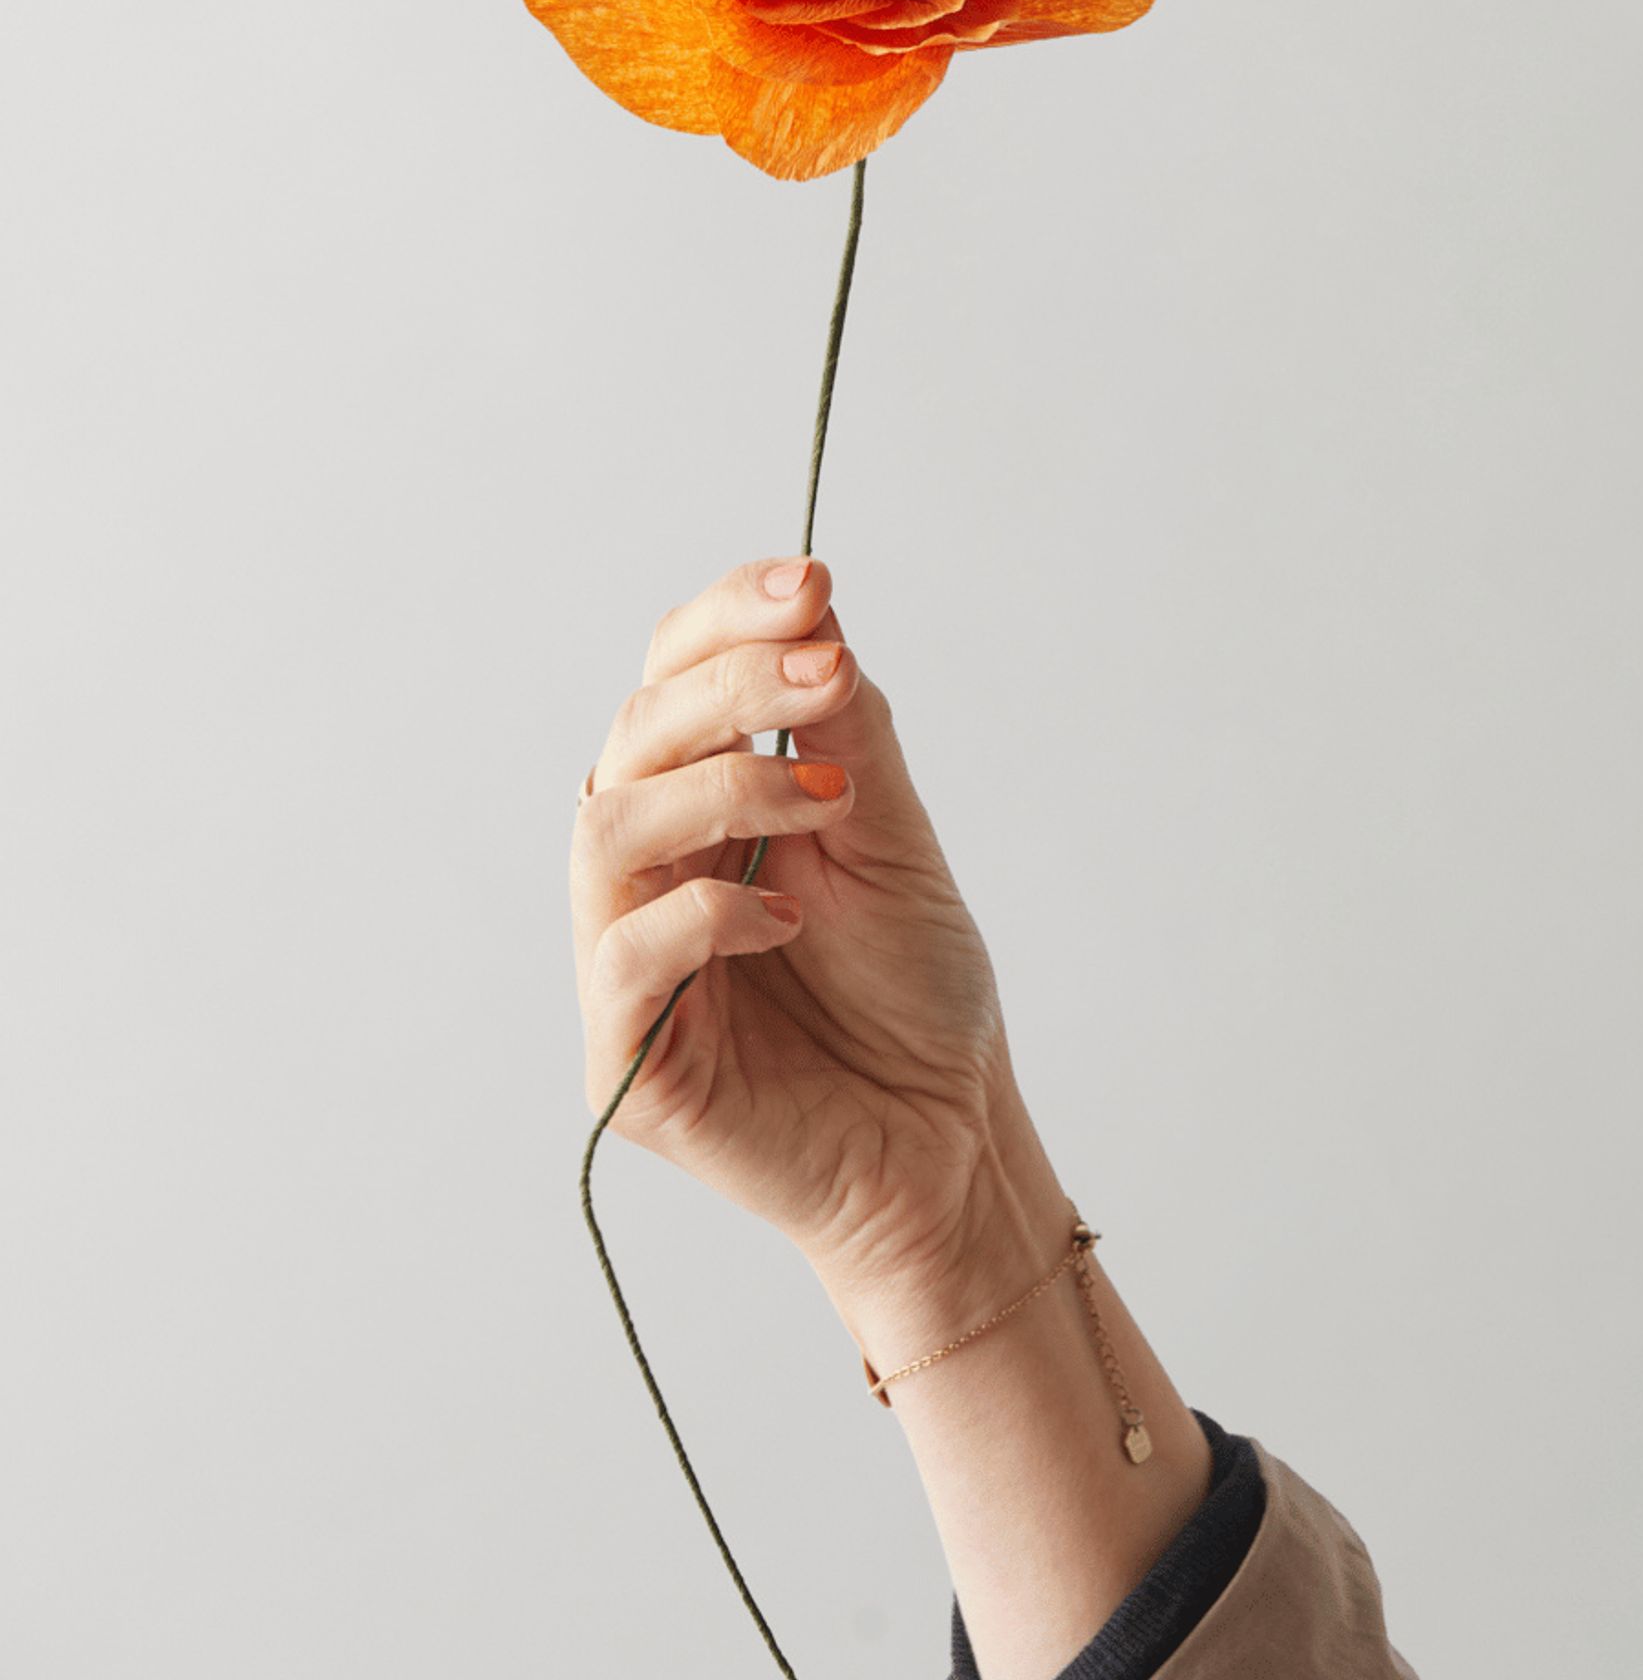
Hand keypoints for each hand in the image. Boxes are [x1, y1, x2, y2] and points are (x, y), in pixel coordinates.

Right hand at [571, 554, 1069, 1338]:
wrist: (951, 1143)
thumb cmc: (914, 995)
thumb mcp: (892, 836)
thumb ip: (848, 733)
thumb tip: (816, 616)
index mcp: (702, 805)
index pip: (672, 679)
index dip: (725, 620)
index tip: (811, 582)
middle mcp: (651, 869)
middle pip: (636, 735)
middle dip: (732, 685)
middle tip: (829, 673)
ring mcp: (628, 963)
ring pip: (607, 829)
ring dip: (719, 785)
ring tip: (828, 796)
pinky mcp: (631, 1059)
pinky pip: (626, 957)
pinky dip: (706, 916)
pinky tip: (788, 919)